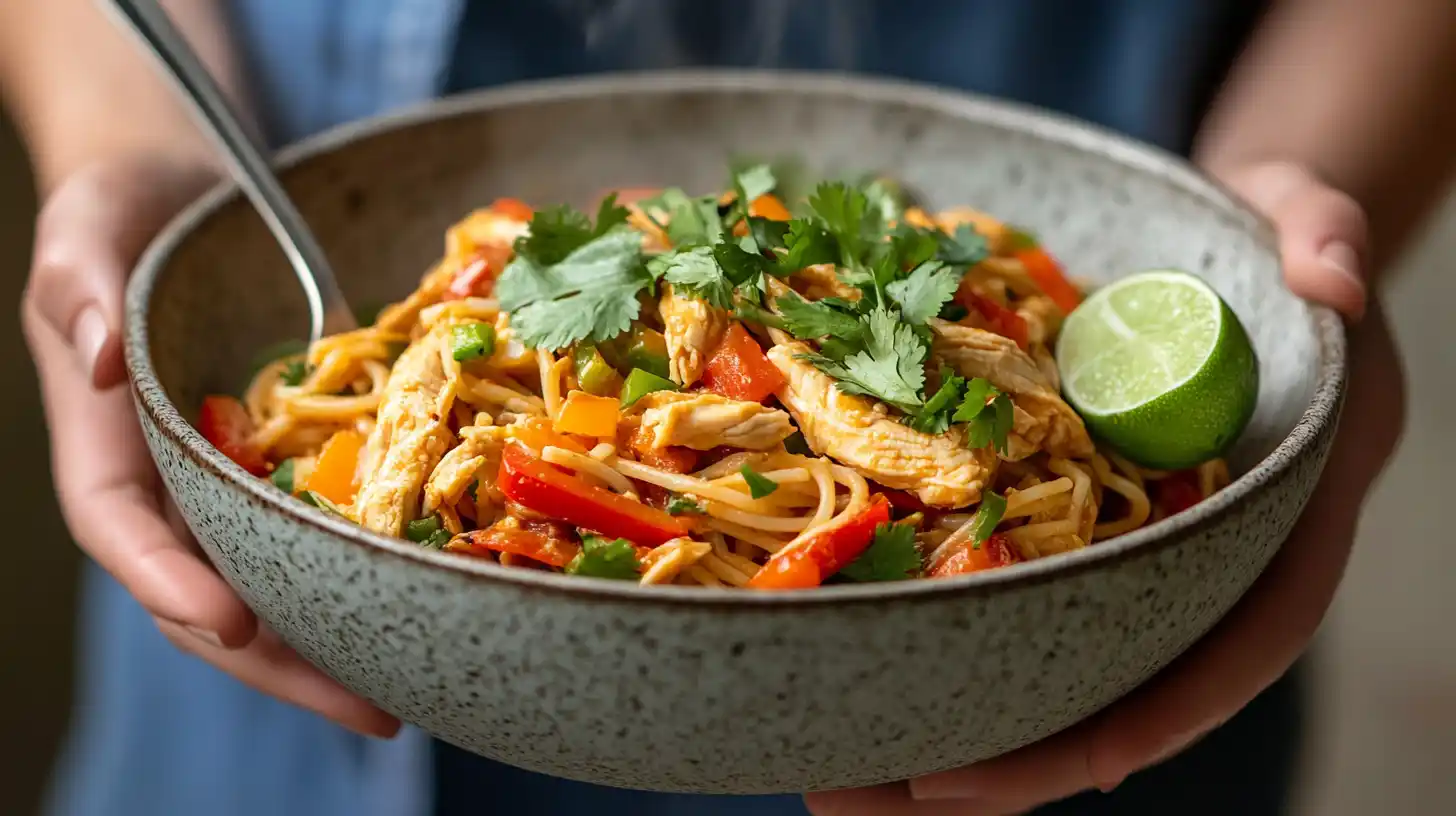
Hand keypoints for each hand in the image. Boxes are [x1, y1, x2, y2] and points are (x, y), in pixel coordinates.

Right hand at [22, 155, 398, 737]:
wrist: (181, 192)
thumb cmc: (122, 206)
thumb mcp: (87, 229)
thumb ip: (79, 287)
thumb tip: (98, 359)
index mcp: (107, 440)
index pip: (125, 531)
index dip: (171, 585)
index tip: (232, 626)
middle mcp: (168, 478)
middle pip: (207, 591)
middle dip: (278, 660)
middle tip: (369, 709)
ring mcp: (226, 478)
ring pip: (267, 580)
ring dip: (328, 642)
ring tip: (408, 693)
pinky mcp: (282, 460)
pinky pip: (314, 529)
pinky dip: (356, 573)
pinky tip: (424, 607)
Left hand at [806, 161, 1403, 814]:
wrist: (1214, 251)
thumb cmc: (1266, 242)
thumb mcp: (1306, 218)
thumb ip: (1323, 234)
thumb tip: (1325, 274)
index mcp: (1279, 512)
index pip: (1248, 633)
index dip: (1176, 705)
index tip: (1090, 759)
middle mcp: (1200, 553)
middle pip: (1123, 684)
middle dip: (1024, 756)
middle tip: (907, 793)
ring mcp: (1126, 550)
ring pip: (1051, 667)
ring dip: (953, 732)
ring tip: (838, 781)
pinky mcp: (1064, 531)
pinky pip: (1005, 606)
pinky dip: (934, 649)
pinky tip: (846, 679)